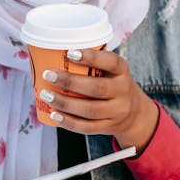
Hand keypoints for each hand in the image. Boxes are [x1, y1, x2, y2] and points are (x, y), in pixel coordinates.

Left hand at [40, 49, 157, 153]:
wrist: (133, 113)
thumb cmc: (112, 83)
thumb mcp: (111, 70)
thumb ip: (92, 62)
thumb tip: (55, 52)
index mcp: (122, 71)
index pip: (111, 62)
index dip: (91, 57)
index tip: (70, 53)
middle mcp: (122, 91)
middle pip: (97, 88)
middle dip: (70, 82)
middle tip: (48, 75)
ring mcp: (116, 111)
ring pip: (90, 109)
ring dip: (65, 103)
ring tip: (46, 94)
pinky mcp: (108, 126)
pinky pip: (87, 127)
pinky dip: (69, 121)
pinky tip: (54, 114)